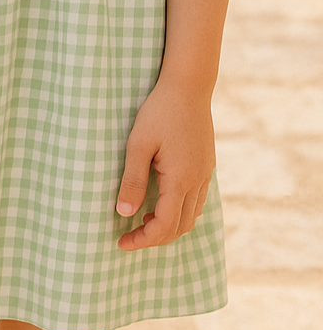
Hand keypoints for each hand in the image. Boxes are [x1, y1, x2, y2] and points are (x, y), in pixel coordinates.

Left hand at [116, 80, 215, 250]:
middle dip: (156, 237)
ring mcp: (206, 173)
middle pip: (181, 226)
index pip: (165, 226)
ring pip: (192, 215)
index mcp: (181, 179)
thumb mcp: (138, 144)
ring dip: (170, 225)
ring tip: (143, 221)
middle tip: (130, 236)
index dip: (143, 239)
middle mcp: (198, 181)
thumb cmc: (159, 111)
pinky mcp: (207, 165)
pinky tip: (162, 202)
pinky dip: (180, 210)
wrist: (188, 86)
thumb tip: (124, 214)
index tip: (122, 242)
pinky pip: (197, 199)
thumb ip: (132, 180)